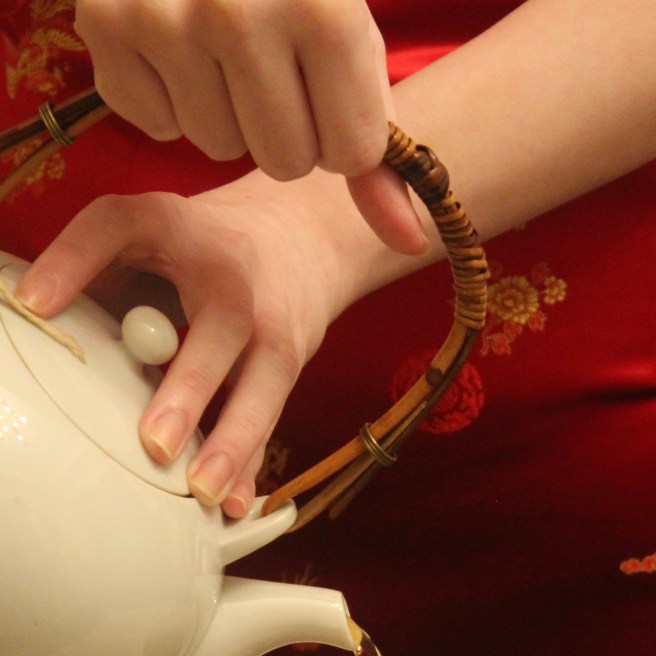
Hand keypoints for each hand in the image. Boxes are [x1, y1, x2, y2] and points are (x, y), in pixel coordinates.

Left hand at [14, 170, 393, 515]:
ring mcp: (269, 323)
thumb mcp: (145, 240)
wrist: (295, 240)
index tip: (30, 303)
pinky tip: (235, 504)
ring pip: (261, 384)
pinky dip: (253, 464)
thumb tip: (28, 324)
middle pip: (220, 325)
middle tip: (155, 443)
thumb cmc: (194, 253)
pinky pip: (272, 418)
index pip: (120, 225)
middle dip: (191, 387)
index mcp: (173, 229)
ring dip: (234, 441)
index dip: (75, 259)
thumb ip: (95, 274)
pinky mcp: (290, 364)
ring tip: (202, 491)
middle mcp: (229, 276)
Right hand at [73, 0, 427, 253]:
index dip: (343, 130)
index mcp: (322, 9)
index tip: (329, 81)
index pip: (350, 157)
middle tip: (273, 64)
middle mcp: (238, 13)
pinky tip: (177, 45)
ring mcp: (163, 18)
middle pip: (283, 162)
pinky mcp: (106, 26)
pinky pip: (158, 126)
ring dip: (228, 114)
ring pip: (218, 148)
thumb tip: (409, 241)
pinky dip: (171, 97)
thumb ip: (378, 150)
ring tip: (222, 47)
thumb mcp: (351, 42)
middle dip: (286, 128)